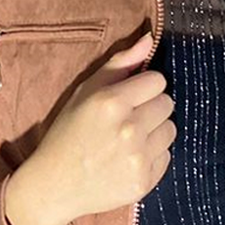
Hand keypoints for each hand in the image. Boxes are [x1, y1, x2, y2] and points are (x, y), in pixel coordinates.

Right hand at [30, 32, 175, 220]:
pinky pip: (166, 157)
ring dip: (154, 132)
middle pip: (167, 104)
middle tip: (128, 120)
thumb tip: (150, 39)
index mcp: (112, 102)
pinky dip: (152, 157)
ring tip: (128, 140)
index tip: (129, 97)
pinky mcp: (143, 181)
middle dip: (151, 108)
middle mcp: (128, 129)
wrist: (54, 186)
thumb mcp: (84, 92)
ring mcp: (137, 158)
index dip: (144, 87)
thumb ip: (119, 63)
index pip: (158, 81)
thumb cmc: (67, 133)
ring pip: (170, 131)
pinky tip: (128, 159)